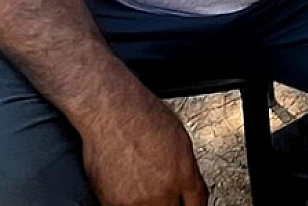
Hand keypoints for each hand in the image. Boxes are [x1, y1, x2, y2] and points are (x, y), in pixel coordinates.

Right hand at [78, 82, 207, 205]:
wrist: (111, 111)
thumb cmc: (143, 115)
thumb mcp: (181, 141)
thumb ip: (186, 171)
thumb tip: (188, 188)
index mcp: (183, 175)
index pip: (196, 205)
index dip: (191, 205)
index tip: (186, 203)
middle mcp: (161, 191)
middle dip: (169, 201)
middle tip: (161, 188)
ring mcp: (135, 200)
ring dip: (146, 202)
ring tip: (139, 182)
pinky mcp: (111, 202)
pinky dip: (124, 200)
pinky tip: (124, 184)